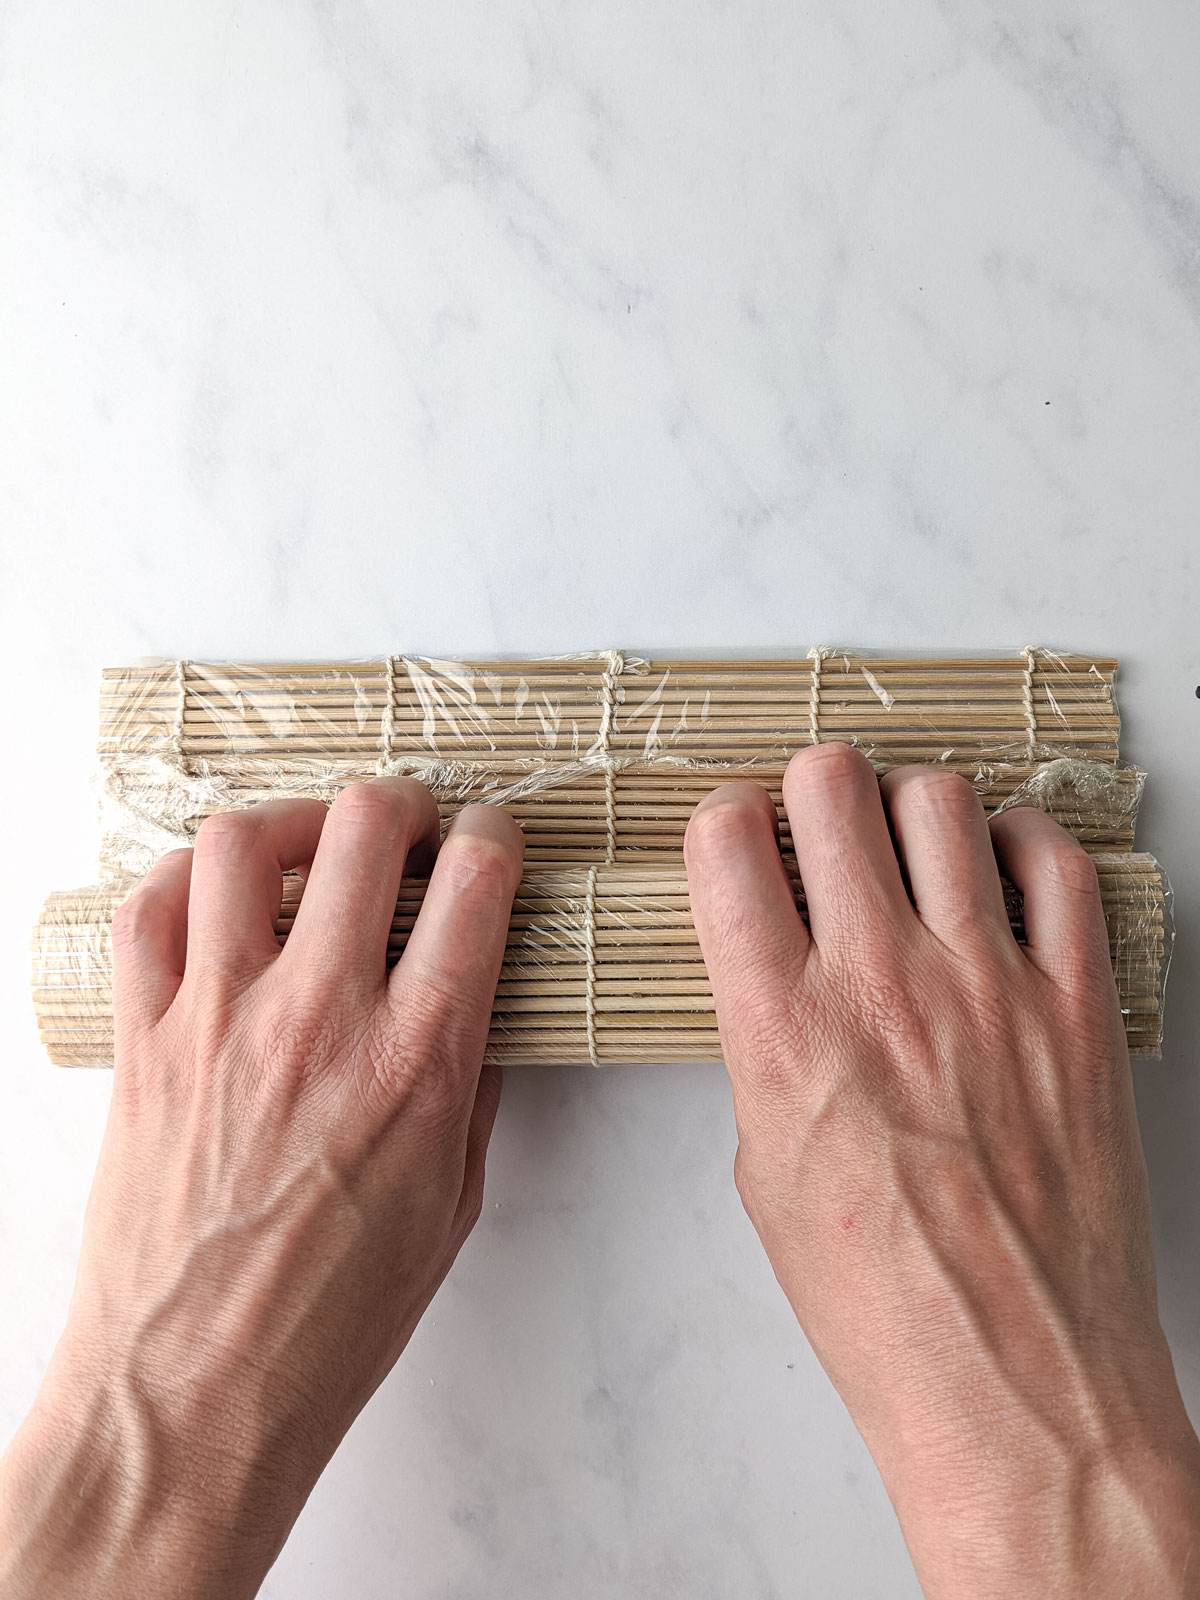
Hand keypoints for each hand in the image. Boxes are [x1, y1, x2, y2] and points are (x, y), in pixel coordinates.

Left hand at [0, 778, 522, 1599]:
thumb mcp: (451, 1206)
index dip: (494, 839)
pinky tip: (217, 896)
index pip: (474, 886)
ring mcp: (218, 1021)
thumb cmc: (330, 1323)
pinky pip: (150, 910)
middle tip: (409, 822)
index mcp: (415, 1062)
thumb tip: (476, 1011)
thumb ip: (471, 1088)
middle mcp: (318, 1020)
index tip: (490, 842)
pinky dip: (185, 877)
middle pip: (364, 828)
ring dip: (291, 822)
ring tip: (310, 845)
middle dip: (403, 803)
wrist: (193, 1396)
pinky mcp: (144, 1041)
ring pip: (242, 843)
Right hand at [684, 744, 1199, 1599]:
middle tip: (821, 824)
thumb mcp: (765, 1171)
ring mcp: (989, 987)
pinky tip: (999, 871)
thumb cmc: (880, 1303)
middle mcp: (881, 985)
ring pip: (941, 800)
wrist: (1012, 1384)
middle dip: (811, 788)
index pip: (728, 844)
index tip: (738, 839)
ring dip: (909, 807)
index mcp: (782, 1028)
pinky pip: (1057, 864)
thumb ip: (767, 1050)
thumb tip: (781, 982)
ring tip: (910, 847)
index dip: (724, 822)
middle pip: (831, 786)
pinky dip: (1021, 842)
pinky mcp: (1077, 1008)